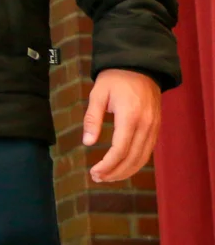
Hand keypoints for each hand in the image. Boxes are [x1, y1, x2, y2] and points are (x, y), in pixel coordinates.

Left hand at [83, 68, 162, 182]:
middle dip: (115, 172)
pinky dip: (136, 163)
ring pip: (142, 157)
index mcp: (130, 117)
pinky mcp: (156, 127)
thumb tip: (88, 142)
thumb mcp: (98, 94)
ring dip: (126, 171)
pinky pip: (147, 151)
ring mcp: (154, 127)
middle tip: (98, 178)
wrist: (140, 66)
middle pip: (132, 158)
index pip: (120, 150)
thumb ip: (93, 118)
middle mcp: (146, 125)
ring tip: (108, 177)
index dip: (107, 165)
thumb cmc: (115, 79)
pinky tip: (122, 167)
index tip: (94, 172)